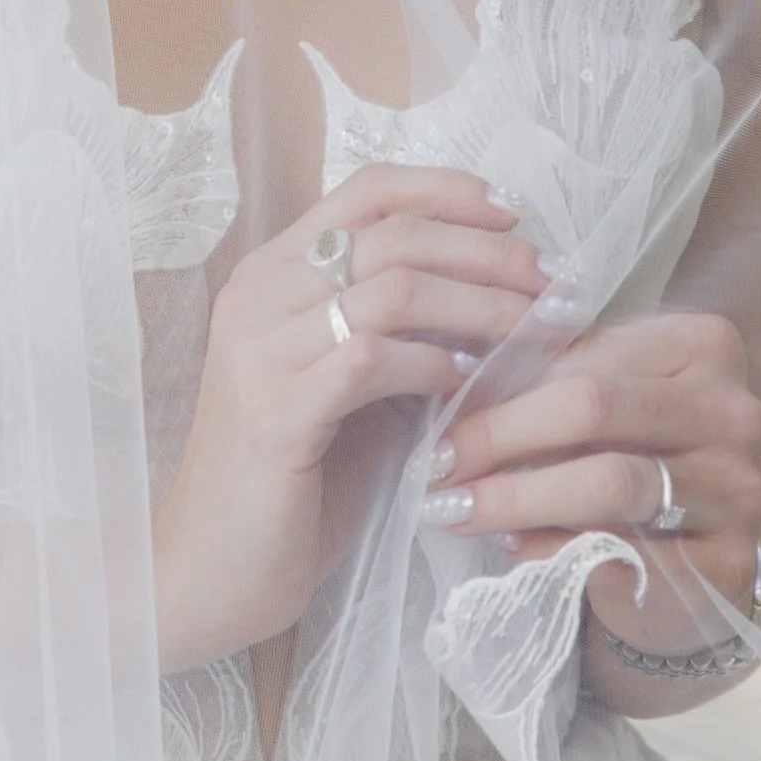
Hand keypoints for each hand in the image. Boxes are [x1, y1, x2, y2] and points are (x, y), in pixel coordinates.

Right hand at [154, 167, 547, 675]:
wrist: (210, 570)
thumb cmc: (292, 482)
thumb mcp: (349, 386)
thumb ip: (401, 333)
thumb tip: (501, 297)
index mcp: (272, 274)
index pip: (366, 191)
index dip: (448, 191)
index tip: (516, 216)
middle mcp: (258, 294)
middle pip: (394, 234)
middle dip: (489, 252)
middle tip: (551, 282)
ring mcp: (260, 350)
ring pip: (393, 288)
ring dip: (479, 304)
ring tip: (532, 328)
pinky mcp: (275, 411)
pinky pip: (373, 359)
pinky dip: (433, 362)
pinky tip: (469, 381)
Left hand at [421, 311, 760, 660]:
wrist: (690, 569)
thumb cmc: (631, 462)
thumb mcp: (601, 403)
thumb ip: (550, 378)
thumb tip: (456, 371)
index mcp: (705, 343)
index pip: (588, 350)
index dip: (505, 379)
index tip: (440, 406)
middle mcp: (734, 410)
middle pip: (596, 405)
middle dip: (500, 434)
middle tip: (436, 464)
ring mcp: (739, 489)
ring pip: (609, 480)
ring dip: (514, 496)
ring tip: (455, 508)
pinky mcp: (728, 563)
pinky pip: (623, 550)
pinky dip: (551, 548)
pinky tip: (508, 547)